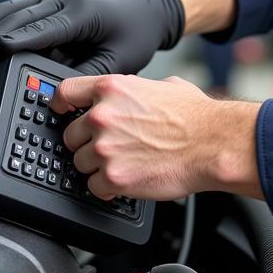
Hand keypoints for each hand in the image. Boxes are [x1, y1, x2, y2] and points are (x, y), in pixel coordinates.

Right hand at [0, 0, 184, 71]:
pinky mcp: (49, 2)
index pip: (44, 27)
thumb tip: (56, 93)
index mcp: (82, 11)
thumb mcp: (119, 62)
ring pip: (9, 10)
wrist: (149, 10)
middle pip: (17, 16)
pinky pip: (16, 12)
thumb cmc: (137, 34)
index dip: (17, 40)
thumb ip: (87, 76)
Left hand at [51, 73, 262, 200]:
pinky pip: (94, 186)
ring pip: (80, 163)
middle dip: (86, 143)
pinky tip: (127, 179)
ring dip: (97, 166)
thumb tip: (133, 93)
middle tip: (110, 147)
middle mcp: (102, 116)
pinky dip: (107, 187)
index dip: (60, 105)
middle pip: (70, 135)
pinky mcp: (113, 176)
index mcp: (112, 89)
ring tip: (125, 163)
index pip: (65, 93)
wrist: (212, 144)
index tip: (60, 112)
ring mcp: (105, 148)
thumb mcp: (164, 85)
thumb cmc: (196, 116)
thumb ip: (136, 89)